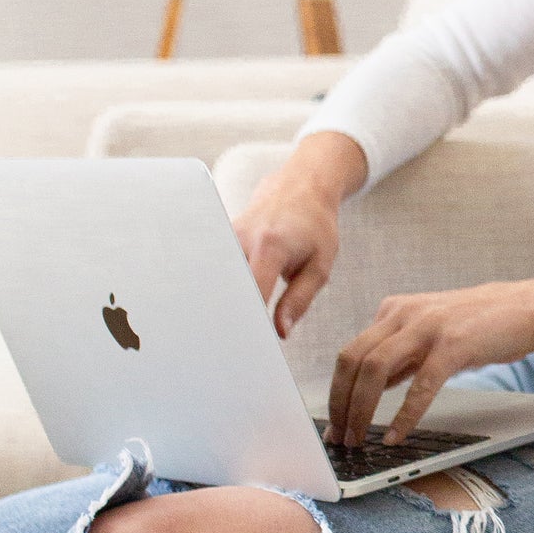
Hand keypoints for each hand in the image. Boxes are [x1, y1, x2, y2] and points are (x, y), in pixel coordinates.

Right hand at [232, 133, 367, 334]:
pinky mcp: (219, 237)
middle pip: (224, 287)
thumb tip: (280, 332)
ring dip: (217, 302)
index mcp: (270, 246)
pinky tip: (216, 306)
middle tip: (225, 346)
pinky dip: (217, 287)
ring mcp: (225, 235)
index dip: (248, 321)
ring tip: (214, 331)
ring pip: (213, 278)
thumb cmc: (316, 227)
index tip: (248, 344)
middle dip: (224, 316)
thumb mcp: (320, 265)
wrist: (301, 186)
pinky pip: (214, 267)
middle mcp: (241, 239)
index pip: (252, 292)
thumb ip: (299, 300)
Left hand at [327, 271, 533, 445]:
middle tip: (340, 437)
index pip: (350, 352)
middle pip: (352, 360)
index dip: (335, 391)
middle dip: (340, 404)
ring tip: (360, 439)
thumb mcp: (431, 334)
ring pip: (374, 370)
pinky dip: (404, 415)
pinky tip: (398, 435)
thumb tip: (370, 388)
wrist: (529, 308)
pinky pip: (419, 385)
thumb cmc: (483, 324)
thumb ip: (401, 356)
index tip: (334, 422)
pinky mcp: (453, 345)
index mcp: (394, 310)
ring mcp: (428, 328)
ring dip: (361, 410)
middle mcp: (404, 314)